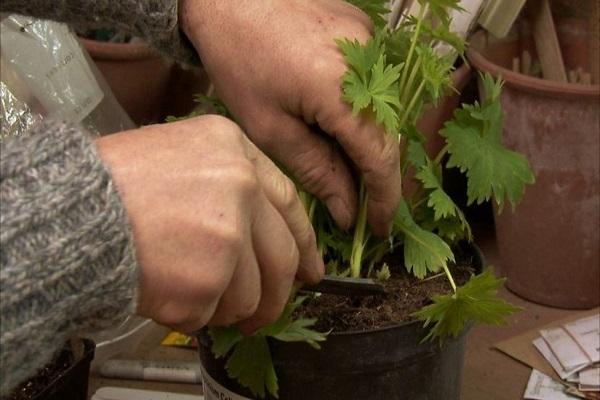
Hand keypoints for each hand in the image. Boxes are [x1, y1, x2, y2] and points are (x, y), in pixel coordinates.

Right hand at [96, 116, 323, 333]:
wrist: (70, 210)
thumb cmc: (118, 182)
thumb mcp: (182, 154)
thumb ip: (231, 185)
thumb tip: (265, 238)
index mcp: (236, 150)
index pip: (290, 205)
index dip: (304, 243)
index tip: (310, 271)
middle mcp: (241, 188)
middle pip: (282, 258)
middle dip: (275, 296)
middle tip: (261, 314)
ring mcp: (227, 236)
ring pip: (250, 296)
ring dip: (223, 307)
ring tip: (186, 292)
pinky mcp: (205, 281)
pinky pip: (211, 314)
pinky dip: (190, 315)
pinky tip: (164, 292)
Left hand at [179, 0, 400, 236]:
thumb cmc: (238, 61)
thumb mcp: (269, 128)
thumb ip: (317, 171)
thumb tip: (348, 211)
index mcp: (342, 90)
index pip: (380, 159)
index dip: (384, 199)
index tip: (379, 229)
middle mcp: (369, 63)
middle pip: (387, 135)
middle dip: (376, 176)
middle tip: (359, 206)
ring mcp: (370, 42)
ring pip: (383, 110)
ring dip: (368, 144)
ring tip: (344, 169)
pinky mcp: (363, 31)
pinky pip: (373, 84)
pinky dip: (362, 111)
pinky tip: (336, 124)